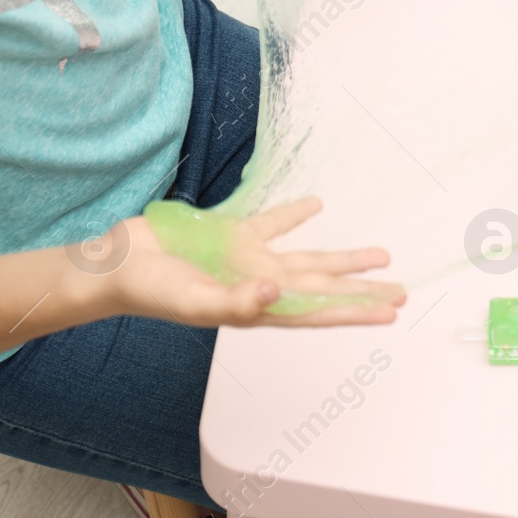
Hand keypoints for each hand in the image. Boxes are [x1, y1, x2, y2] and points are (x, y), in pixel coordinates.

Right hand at [100, 198, 405, 327]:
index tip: (390, 312)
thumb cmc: (151, 290)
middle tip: (401, 291)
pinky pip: (273, 223)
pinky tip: (317, 206)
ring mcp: (250, 259)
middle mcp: (262, 284)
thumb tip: (275, 293)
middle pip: (324, 287)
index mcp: (257, 306)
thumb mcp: (194, 300)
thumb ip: (236, 301)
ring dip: (344, 257)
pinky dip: (295, 214)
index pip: (317, 311)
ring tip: (380, 255)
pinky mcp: (233, 234)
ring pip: (309, 257)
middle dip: (362, 291)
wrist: (116, 264)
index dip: (354, 312)